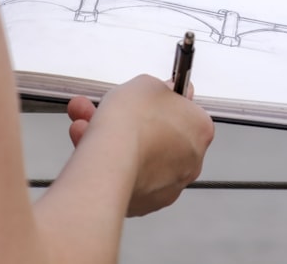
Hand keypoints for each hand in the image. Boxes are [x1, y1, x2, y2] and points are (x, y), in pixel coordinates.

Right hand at [65, 75, 213, 216]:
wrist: (110, 161)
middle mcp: (191, 160)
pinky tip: (90, 150)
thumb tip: (164, 92)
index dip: (160, 104)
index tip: (145, 99)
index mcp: (200, 129)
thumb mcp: (147, 83)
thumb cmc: (131, 124)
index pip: (185, 112)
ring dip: (115, 140)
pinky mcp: (145, 202)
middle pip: (159, 135)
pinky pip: (126, 177)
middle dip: (131, 122)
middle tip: (110, 110)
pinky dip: (110, 165)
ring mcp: (169, 184)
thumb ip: (160, 88)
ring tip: (86, 127)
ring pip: (139, 157)